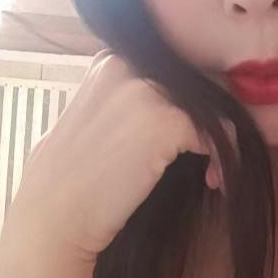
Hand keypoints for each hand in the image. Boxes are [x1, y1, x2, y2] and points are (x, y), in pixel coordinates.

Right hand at [3, 48, 235, 263]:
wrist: (54, 217)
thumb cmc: (72, 177)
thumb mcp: (92, 116)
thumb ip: (125, 98)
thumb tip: (170, 102)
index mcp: (110, 60)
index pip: (170, 70)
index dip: (188, 102)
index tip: (188, 134)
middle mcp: (128, 66)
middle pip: (193, 85)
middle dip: (204, 121)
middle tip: (202, 155)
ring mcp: (147, 92)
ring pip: (209, 108)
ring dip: (216, 141)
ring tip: (208, 171)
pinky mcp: (167, 123)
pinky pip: (216, 134)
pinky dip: (222, 159)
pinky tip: (212, 179)